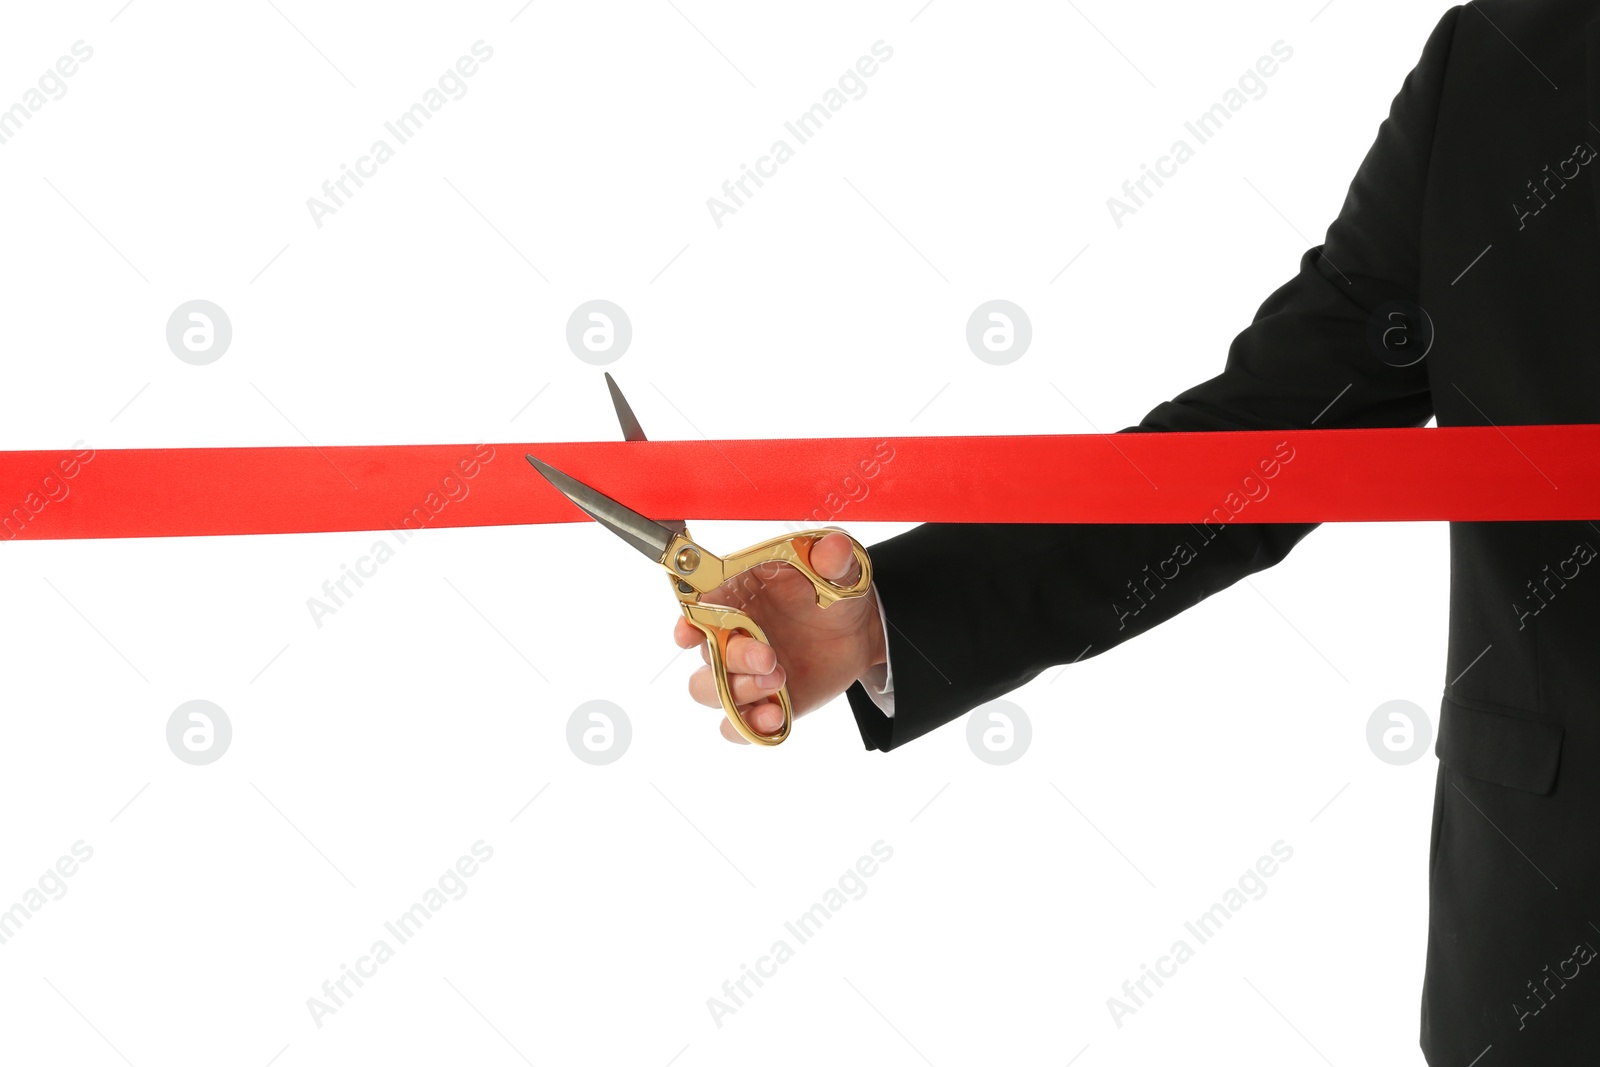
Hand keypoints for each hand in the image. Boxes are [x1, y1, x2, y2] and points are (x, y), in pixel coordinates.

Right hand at [671, 530, 884, 742]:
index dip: (685, 623)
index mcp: (737, 594)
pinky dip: (748, 728)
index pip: (695, 608)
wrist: (860, 629)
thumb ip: (833, 559)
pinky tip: (775, 716)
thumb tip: (834, 549)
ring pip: (711, 693)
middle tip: (769, 657)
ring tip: (778, 682)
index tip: (689, 633)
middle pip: (705, 655)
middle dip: (731, 660)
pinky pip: (738, 726)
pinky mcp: (763, 702)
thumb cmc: (835, 590)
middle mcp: (731, 635)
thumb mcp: (840, 568)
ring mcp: (744, 673)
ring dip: (736, 693)